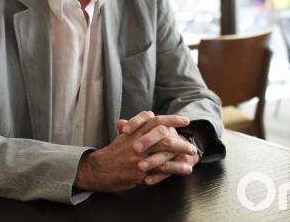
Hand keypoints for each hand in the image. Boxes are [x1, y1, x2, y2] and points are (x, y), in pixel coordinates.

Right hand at [74, 112, 192, 191]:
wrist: (98, 169)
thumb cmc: (112, 154)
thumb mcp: (123, 138)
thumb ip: (135, 128)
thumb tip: (146, 119)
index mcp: (134, 131)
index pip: (154, 120)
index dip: (171, 119)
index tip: (185, 121)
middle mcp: (137, 141)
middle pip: (163, 136)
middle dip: (180, 140)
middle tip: (191, 145)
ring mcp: (139, 156)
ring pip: (164, 152)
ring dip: (181, 154)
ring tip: (192, 156)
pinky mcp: (140, 171)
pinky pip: (162, 169)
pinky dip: (176, 168)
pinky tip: (186, 169)